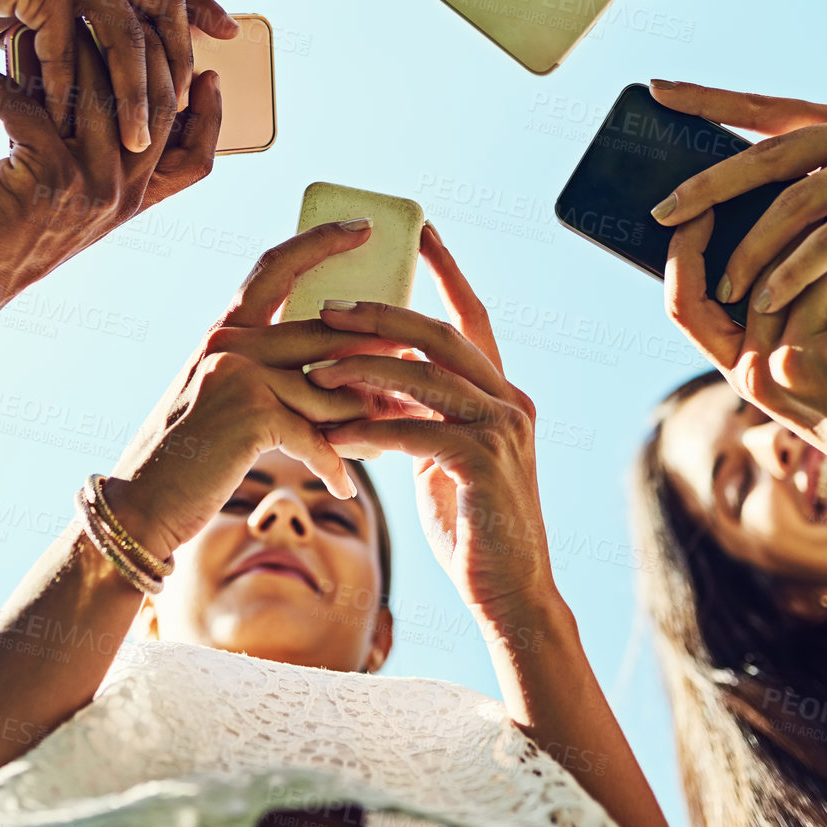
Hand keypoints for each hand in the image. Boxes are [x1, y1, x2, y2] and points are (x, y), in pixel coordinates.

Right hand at [0, 0, 235, 149]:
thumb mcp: (31, 0)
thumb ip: (63, 27)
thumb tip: (80, 75)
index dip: (200, 6)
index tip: (230, 32)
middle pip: (162, 15)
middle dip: (176, 71)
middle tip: (181, 118)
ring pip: (124, 39)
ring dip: (132, 96)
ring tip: (134, 142)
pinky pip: (66, 46)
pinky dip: (66, 89)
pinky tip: (66, 123)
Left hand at [0, 22, 219, 297]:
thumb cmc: (20, 227)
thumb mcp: (78, 199)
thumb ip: (105, 157)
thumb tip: (113, 90)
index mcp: (137, 200)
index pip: (197, 159)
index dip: (211, 115)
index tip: (208, 72)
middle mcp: (123, 194)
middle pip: (157, 109)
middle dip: (144, 53)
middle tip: (118, 15)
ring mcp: (91, 187)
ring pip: (99, 98)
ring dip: (67, 53)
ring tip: (38, 27)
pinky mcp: (47, 178)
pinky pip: (29, 111)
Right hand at [104, 222, 410, 553]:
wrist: (141, 505)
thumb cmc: (191, 455)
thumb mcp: (223, 396)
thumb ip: (269, 372)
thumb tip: (344, 368)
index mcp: (225, 328)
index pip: (278, 265)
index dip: (322, 241)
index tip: (363, 227)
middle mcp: (230, 341)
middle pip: (325, 330)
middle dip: (375, 346)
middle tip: (415, 357)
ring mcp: (238, 374)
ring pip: (330, 387)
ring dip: (361, 418)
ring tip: (386, 437)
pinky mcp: (252, 415)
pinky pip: (317, 434)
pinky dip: (333, 463)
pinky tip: (344, 486)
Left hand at [307, 224, 554, 629]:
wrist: (512, 595)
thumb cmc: (472, 527)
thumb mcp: (443, 459)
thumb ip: (421, 415)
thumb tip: (370, 380)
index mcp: (502, 393)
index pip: (471, 316)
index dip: (444, 270)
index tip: (417, 231)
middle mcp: (510, 401)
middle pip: (440, 334)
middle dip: (381, 314)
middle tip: (328, 307)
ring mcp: (503, 430)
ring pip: (423, 376)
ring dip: (362, 369)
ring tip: (314, 368)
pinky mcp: (484, 464)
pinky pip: (415, 431)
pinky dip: (369, 428)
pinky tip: (333, 434)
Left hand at [649, 83, 826, 312]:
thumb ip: (811, 188)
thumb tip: (726, 206)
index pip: (765, 106)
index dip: (710, 99)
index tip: (658, 89)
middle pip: (770, 155)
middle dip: (711, 185)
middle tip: (664, 210)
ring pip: (797, 204)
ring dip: (753, 248)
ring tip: (723, 283)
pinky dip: (795, 272)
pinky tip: (768, 296)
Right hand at [665, 208, 826, 516]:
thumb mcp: (800, 370)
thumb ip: (773, 321)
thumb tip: (767, 240)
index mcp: (735, 370)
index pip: (682, 305)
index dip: (683, 251)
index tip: (700, 207)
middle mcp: (756, 370)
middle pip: (749, 272)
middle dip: (774, 224)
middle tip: (800, 187)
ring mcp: (797, 365)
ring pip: (808, 272)